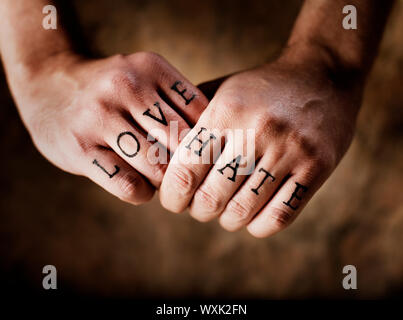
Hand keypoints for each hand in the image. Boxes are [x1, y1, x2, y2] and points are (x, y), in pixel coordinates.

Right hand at [12, 51, 206, 204]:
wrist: (48, 85)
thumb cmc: (111, 92)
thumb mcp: (144, 78)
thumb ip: (178, 105)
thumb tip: (214, 149)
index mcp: (151, 68)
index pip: (202, 115)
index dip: (209, 143)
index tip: (206, 157)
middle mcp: (126, 87)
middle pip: (182, 144)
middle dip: (190, 167)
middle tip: (189, 177)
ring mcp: (100, 117)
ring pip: (158, 167)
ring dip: (165, 182)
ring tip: (162, 179)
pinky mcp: (80, 148)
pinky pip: (128, 185)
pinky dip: (143, 193)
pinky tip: (141, 187)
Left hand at [160, 45, 363, 236]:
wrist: (322, 75)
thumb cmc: (261, 90)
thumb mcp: (223, 91)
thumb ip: (190, 121)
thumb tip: (161, 162)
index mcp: (227, 110)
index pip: (186, 170)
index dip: (172, 195)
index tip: (173, 199)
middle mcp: (258, 130)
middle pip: (212, 197)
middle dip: (197, 210)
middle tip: (198, 206)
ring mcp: (290, 150)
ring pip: (243, 211)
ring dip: (226, 220)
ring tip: (224, 211)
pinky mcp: (317, 167)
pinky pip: (279, 217)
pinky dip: (257, 226)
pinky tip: (250, 217)